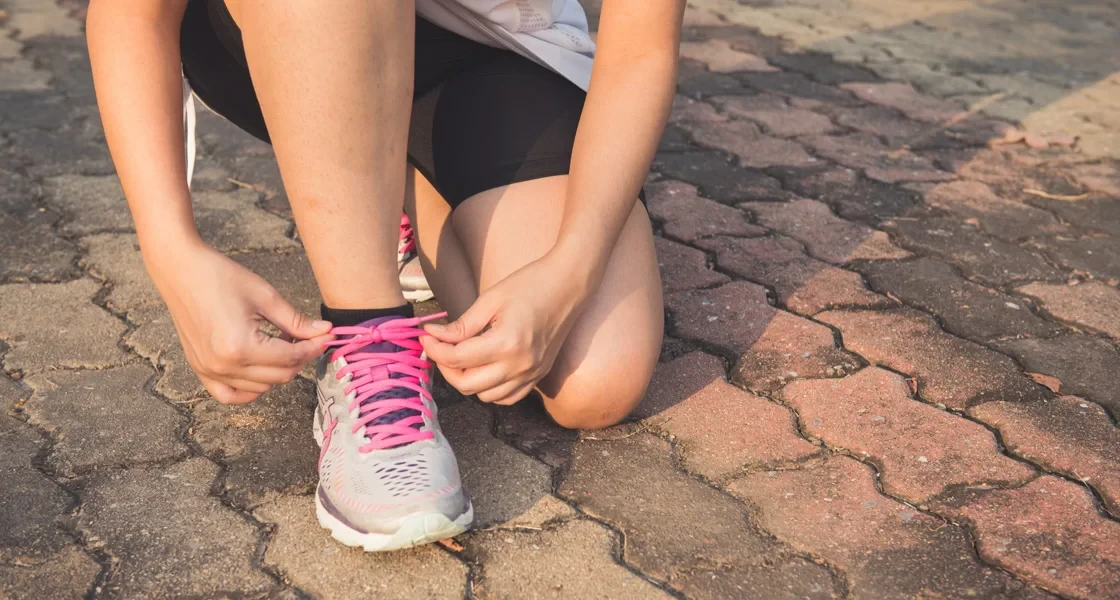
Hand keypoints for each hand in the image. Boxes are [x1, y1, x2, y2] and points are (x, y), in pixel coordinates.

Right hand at [145, 238, 332, 403]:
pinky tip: (261, 370)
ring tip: (279, 343)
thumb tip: (325, 332)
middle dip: (300, 358)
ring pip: (260, 387)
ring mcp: (209, 371)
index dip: (314, 347)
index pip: (291, 358)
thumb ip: (297, 321)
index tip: (326, 337)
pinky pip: (230, 395)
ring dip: (278, 370)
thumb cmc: (220, 277)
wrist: (181, 270)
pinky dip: (250, 389)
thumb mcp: (266, 297)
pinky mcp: (200, 369)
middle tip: (306, 337)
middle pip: (279, 376)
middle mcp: (223, 365)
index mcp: (241, 347)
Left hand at [421, 253, 590, 404]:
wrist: (569, 284)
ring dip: (467, 380)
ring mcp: (531, 374)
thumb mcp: (490, 300)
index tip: (426, 335)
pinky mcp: (538, 376)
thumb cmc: (530, 284)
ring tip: (461, 357)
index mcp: (506, 344)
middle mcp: (520, 366)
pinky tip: (483, 369)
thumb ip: (462, 325)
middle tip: (439, 347)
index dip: (434, 348)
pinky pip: (507, 397)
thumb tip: (434, 336)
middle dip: (446, 367)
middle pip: (467, 384)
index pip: (457, 359)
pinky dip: (490, 390)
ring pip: (485, 396)